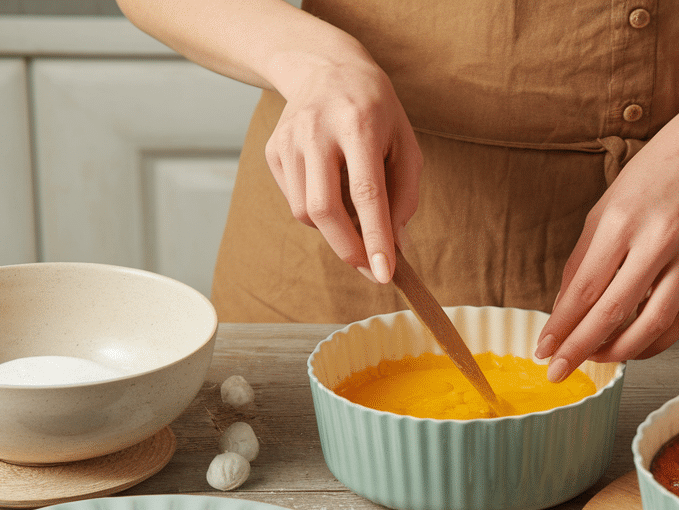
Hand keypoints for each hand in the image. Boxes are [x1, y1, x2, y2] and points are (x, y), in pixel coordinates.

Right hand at [265, 44, 421, 281]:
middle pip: (323, 208)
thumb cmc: (376, 111)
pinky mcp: (273, 150)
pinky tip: (331, 188)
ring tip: (354, 213)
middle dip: (347, 249)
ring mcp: (289, 140)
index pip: (366, 192)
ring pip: (305, 212)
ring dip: (333, 230)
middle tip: (370, 269)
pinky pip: (294, 201)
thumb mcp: (405, 143)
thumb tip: (396, 245)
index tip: (384, 273)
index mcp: (358, 124)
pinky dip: (316, 212)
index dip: (374, 237)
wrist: (326, 68)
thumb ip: (405, 195)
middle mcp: (318, 130)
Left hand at [535, 112, 678, 381]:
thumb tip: (563, 310)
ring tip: (599, 358)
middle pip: (615, 311)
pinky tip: (637, 346)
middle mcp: (658, 238)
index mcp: (621, 220)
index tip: (544, 351)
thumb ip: (583, 262)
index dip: (562, 327)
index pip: (584, 289)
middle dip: (582, 348)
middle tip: (560, 370)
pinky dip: (659, 340)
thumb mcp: (604, 209)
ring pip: (654, 323)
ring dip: (622, 351)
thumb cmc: (652, 175)